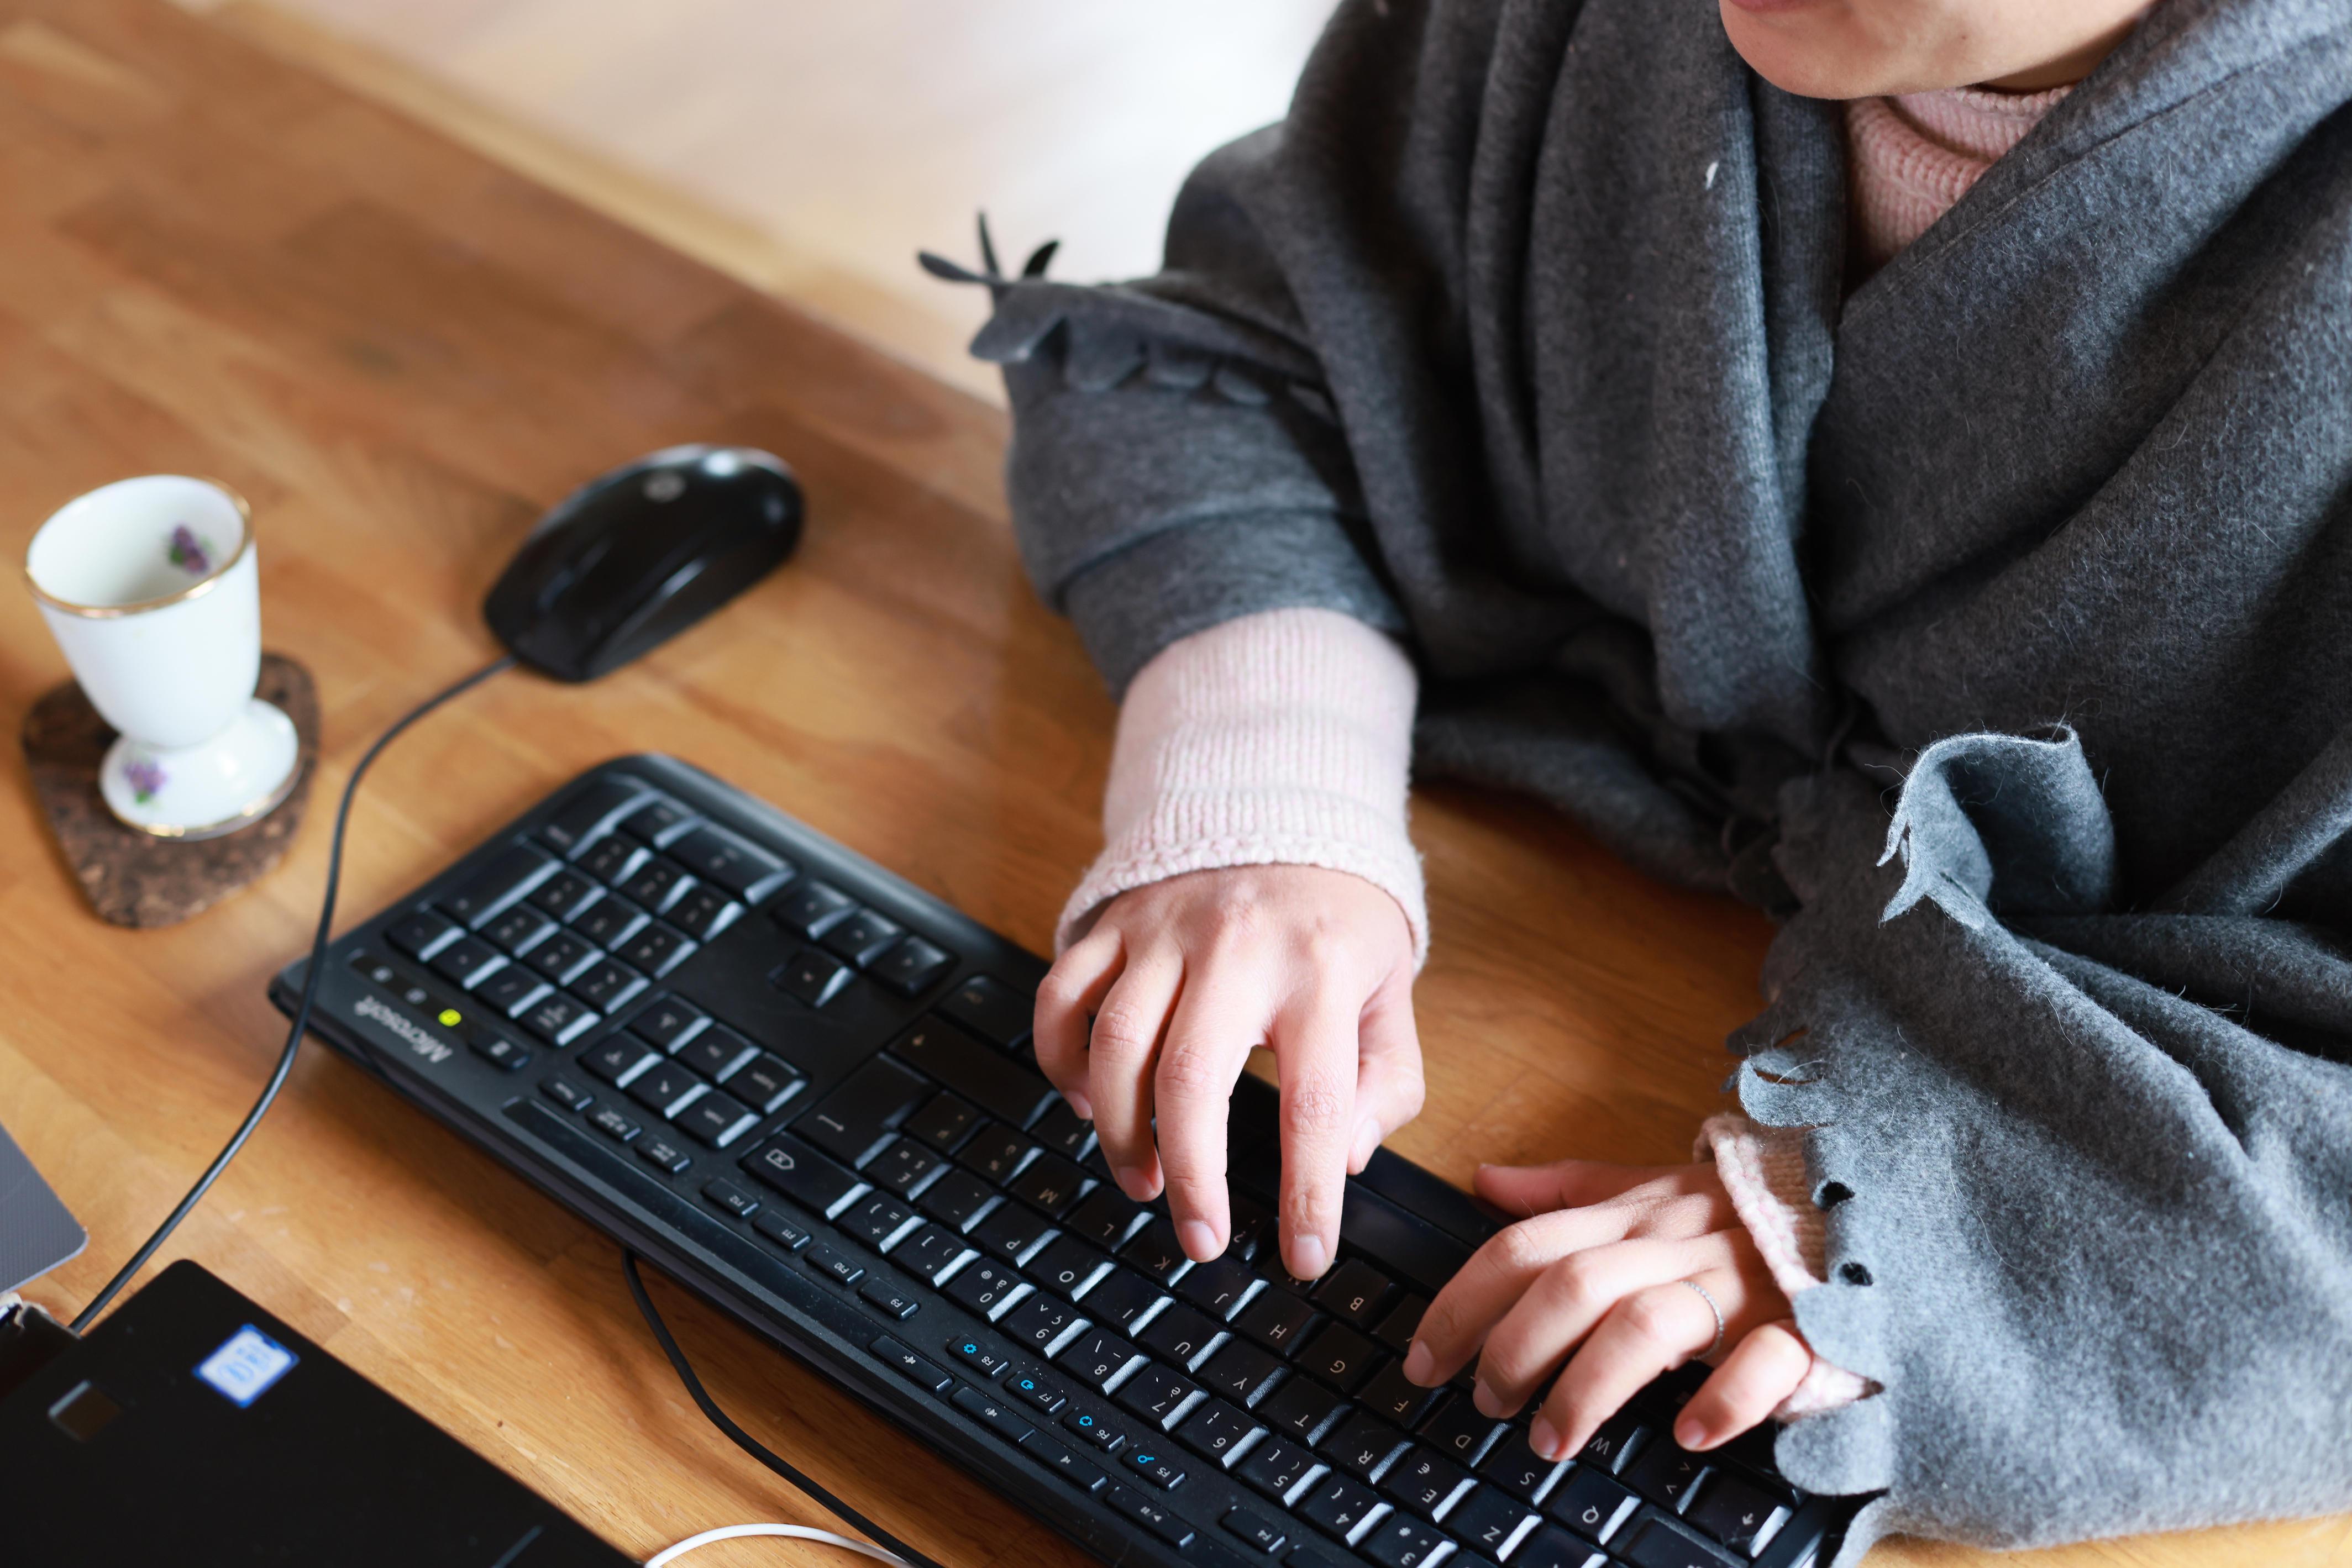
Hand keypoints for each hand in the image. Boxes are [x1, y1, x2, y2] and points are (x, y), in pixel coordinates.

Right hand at [1032, 864, 1421, 1277]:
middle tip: (1202, 1240)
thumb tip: (1346, 1158)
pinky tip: (1087, 1103)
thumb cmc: (1338, 926)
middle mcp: (1238, 944)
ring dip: (1119, 1131)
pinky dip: (1060, 1060)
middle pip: (1192, 1077)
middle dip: (1192, 1176)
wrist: (1284, 810)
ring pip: (1116, 1041)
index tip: (1303, 1257)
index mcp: (1322, 969)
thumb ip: (1387, 1082)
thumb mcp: (1392, 995)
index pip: (1315, 1101)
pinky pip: (1062, 994)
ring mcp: (1166, 927)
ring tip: (1144, 1181)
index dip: (1307, 1193)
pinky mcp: (1116, 919)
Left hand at [1403, 1158, 1808, 1457]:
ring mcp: (1743, 1284)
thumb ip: (1569, 1189)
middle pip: (1572, 1286)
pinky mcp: (1809, 1326)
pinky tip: (1690, 1432)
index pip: (1525, 1247)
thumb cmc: (1748, 1210)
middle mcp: (1679, 1243)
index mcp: (1637, 1214)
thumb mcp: (1655, 1186)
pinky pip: (1764, 1360)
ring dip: (1587, 1387)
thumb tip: (1483, 1181)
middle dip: (1512, 1350)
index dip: (1462, 1302)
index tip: (1422, 1358)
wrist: (1871, 1206)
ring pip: (1647, 1324)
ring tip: (1550, 1440)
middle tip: (1482, 1406)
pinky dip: (1725, 1398)